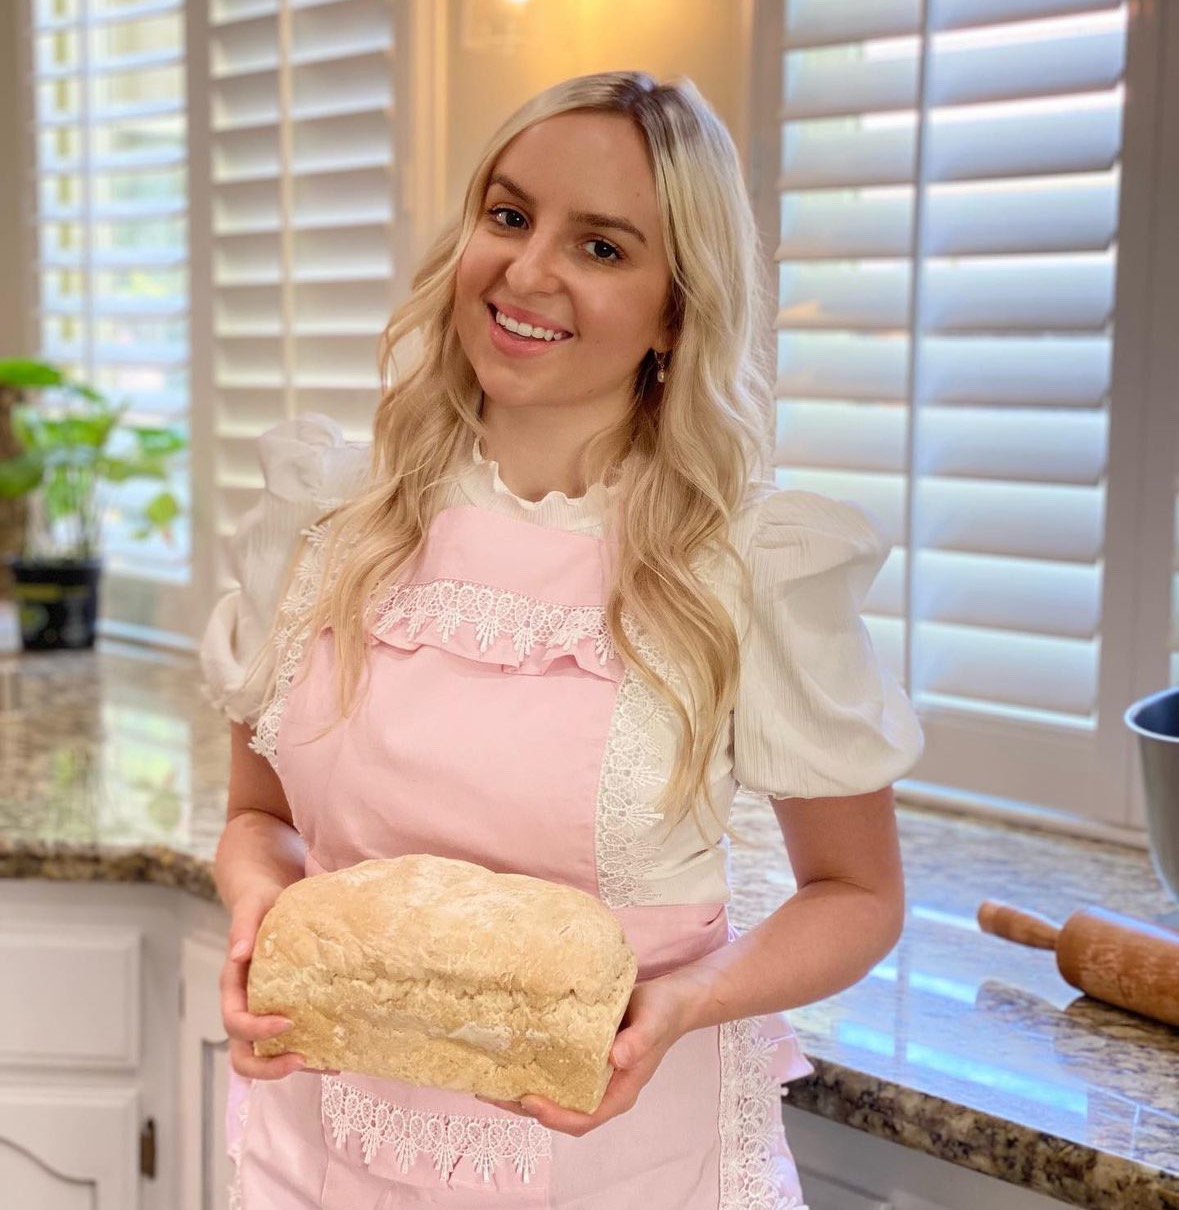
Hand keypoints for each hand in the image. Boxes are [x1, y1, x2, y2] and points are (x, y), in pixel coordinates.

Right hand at [220, 884, 338, 1080]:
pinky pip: (291, 1042)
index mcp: (233, 986)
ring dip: (293, 1066)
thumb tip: (238, 953)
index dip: (256, 1030)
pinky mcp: (284, 1010)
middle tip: (302, 1060)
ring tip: (330, 1064)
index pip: (234, 1021)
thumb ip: (242, 928)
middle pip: (243, 1055)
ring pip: (268, 1056)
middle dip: (268, 1067)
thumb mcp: (251, 908)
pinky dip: (311, 1052)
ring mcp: (264, 1013)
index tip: (288, 1022)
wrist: (269, 900)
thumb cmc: (258, 903)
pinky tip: (339, 1053)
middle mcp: (245, 1006)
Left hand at [476, 972, 695, 1136]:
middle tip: (489, 1092)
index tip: (528, 1100)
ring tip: (488, 1078)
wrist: (670, 998)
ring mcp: (591, 1075)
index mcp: (619, 1093)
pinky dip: (532, 1066)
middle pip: (560, 1111)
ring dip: (521, 1090)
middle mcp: (601, 1090)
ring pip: (553, 1092)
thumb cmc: (663, 1012)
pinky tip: (510, 1054)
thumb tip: (614, 1058)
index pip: (583, 1118)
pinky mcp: (582, 1056)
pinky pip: (554, 1069)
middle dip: (524, 1107)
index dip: (554, 1116)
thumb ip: (637, 1041)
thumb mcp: (654, 1022)